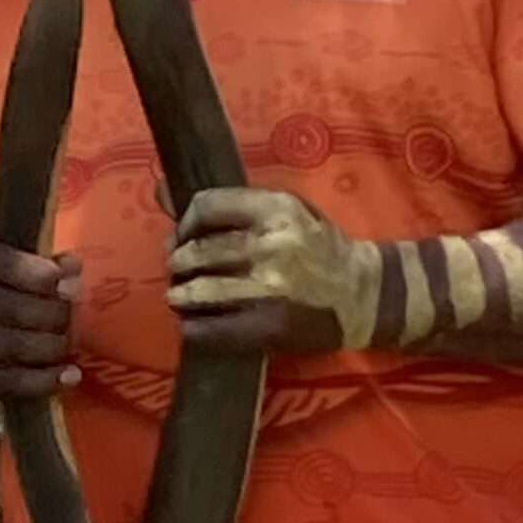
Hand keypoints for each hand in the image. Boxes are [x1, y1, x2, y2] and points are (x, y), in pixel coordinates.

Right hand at [0, 241, 80, 399]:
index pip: (6, 264)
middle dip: (57, 314)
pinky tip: (71, 375)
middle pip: (20, 308)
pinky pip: (12, 381)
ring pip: (21, 345)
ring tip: (65, 342)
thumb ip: (32, 262)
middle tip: (71, 317)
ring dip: (56, 345)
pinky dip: (47, 380)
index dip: (43, 275)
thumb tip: (75, 266)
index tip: (67, 284)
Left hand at [167, 188, 379, 355]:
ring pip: (195, 291)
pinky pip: (208, 329)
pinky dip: (193, 327)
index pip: (204, 206)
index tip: (184, 236)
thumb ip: (229, 203)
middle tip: (181, 269)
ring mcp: (265, 290)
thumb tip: (160, 193)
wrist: (362, 294)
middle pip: (194, 252)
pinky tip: (195, 323)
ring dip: (181, 295)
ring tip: (184, 296)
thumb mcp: (284, 210)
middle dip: (178, 262)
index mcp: (275, 209)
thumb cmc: (319, 247)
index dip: (185, 224)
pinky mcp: (265, 328)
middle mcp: (268, 246)